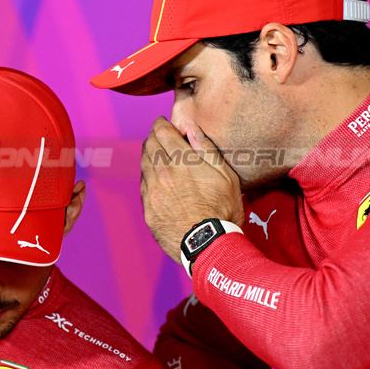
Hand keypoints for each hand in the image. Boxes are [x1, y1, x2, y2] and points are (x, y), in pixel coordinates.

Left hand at [141, 118, 243, 260]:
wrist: (208, 245)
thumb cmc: (223, 210)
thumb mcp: (226, 175)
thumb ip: (207, 149)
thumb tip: (192, 129)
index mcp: (182, 162)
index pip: (162, 132)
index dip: (161, 124)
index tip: (162, 123)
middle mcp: (163, 173)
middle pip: (149, 145)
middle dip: (153, 136)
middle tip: (158, 135)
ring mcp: (153, 192)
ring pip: (143, 164)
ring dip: (148, 154)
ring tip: (155, 153)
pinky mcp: (149, 209)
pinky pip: (143, 185)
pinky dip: (147, 175)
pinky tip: (154, 177)